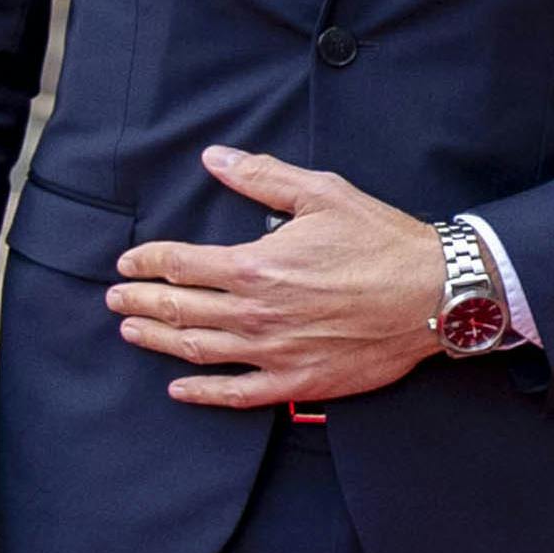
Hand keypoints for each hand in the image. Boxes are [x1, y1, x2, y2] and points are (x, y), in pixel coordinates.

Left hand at [106, 146, 448, 409]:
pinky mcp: (299, 381)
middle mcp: (256, 313)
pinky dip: (201, 392)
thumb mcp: (324, 195)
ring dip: (157, 340)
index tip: (129, 261)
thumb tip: (215, 159)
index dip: (146, 261)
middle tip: (115, 297)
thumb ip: (263, 177)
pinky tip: (179, 388)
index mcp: (256, 266)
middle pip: (178, 309)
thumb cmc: (384, 242)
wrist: (438, 294)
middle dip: (139, 300)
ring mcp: (274, 352)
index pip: (179, 264)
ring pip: (197, 350)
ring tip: (132, 331)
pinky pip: (236, 393)